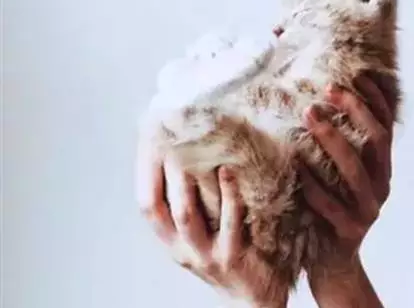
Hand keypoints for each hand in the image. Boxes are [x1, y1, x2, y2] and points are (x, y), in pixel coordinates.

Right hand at [136, 145, 287, 307]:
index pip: (148, 205)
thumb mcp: (204, 232)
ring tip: (199, 149)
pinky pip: (228, 221)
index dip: (146, 174)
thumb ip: (196, 204)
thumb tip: (192, 160)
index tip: (156, 141)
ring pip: (187, 215)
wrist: (252, 298)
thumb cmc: (230, 255)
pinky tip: (229, 172)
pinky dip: (228, 194)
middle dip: (166, 171)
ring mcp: (204, 254)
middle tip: (174, 136)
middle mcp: (181, 249)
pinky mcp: (230, 256)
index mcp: (172, 241)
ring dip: (191, 180)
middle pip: (162, 207)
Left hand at [300, 73, 394, 306]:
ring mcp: (368, 210)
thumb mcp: (341, 175)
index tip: (356, 73)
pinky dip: (313, 183)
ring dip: (332, 138)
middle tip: (328, 87)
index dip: (376, 99)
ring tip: (309, 113)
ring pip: (355, 171)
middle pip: (377, 140)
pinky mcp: (349, 232)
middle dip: (355, 110)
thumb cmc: (331, 207)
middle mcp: (381, 186)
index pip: (387, 126)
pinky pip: (330, 205)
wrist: (333, 261)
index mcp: (382, 169)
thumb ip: (339, 145)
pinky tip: (296, 163)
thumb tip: (318, 100)